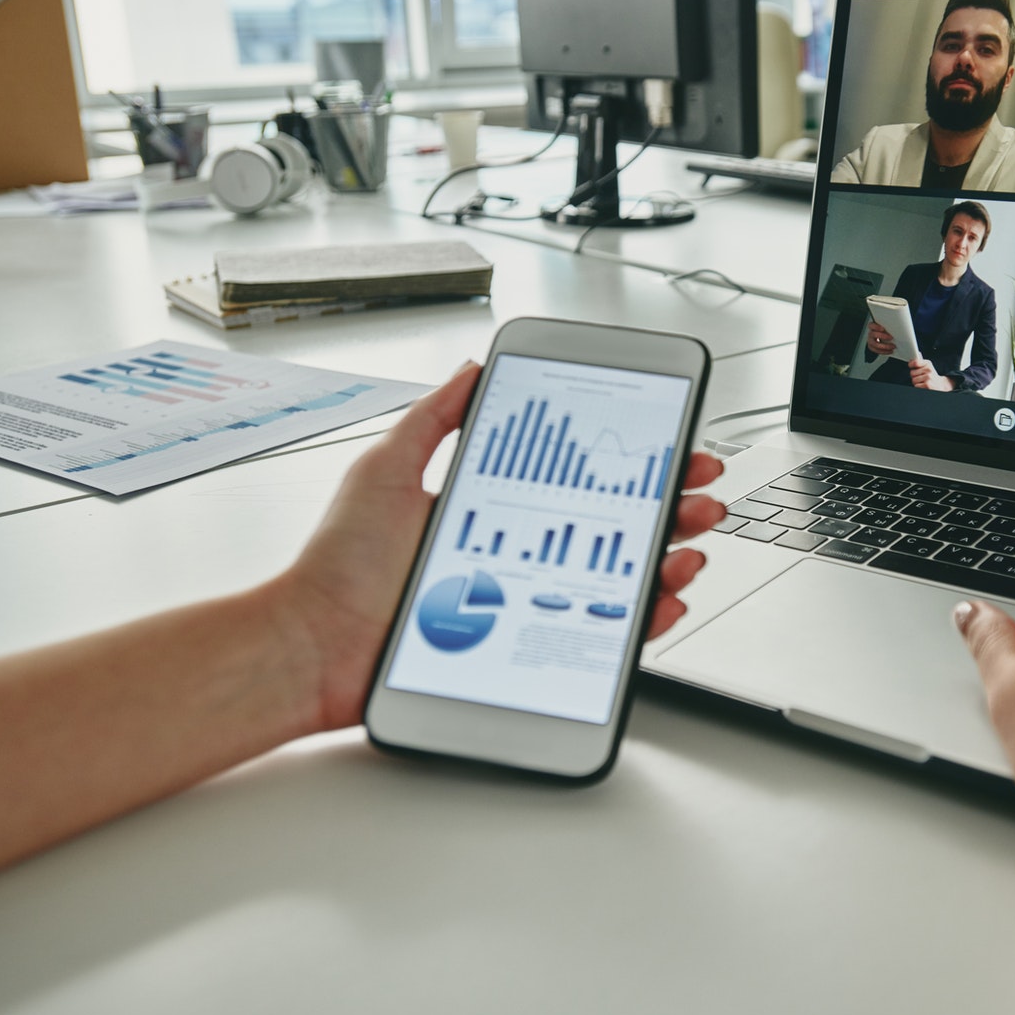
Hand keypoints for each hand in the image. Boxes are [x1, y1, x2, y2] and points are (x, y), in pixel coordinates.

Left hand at [275, 363, 726, 731]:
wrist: (314, 646)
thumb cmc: (339, 568)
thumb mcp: (385, 470)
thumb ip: (433, 420)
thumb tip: (472, 369)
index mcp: (494, 508)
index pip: (579, 479)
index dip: (630, 462)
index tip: (668, 445)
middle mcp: (517, 553)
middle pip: (614, 525)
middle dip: (670, 504)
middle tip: (700, 491)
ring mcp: (525, 600)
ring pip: (619, 578)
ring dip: (669, 556)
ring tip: (690, 542)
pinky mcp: (526, 645)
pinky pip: (600, 635)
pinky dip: (642, 620)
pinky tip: (661, 598)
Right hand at [866, 321, 894, 356]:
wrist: (882, 338)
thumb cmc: (885, 331)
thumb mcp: (886, 328)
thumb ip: (888, 327)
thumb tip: (896, 329)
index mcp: (872, 327)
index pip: (871, 325)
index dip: (876, 327)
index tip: (883, 329)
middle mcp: (870, 334)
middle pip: (873, 334)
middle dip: (882, 336)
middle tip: (891, 337)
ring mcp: (870, 341)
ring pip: (875, 344)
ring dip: (885, 346)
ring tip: (893, 346)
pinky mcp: (872, 347)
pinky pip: (877, 350)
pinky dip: (884, 351)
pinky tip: (890, 351)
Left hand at [908, 358, 952, 390]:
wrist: (941, 385)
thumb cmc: (931, 377)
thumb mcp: (928, 367)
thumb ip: (920, 363)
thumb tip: (912, 359)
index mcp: (928, 364)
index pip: (915, 362)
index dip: (911, 364)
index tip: (911, 366)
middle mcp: (929, 370)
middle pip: (912, 373)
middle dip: (914, 376)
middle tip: (921, 378)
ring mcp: (928, 377)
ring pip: (913, 380)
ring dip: (916, 383)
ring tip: (923, 382)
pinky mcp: (927, 385)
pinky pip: (916, 386)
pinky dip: (919, 387)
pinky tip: (924, 386)